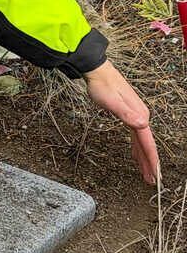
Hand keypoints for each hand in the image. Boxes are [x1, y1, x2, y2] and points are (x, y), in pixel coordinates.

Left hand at [85, 59, 159, 183]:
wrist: (97, 71)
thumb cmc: (102, 85)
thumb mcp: (111, 101)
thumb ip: (126, 114)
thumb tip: (143, 125)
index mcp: (139, 116)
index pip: (147, 143)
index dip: (151, 160)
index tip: (155, 175)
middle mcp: (141, 116)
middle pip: (146, 144)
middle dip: (148, 163)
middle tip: (150, 181)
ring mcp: (136, 115)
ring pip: (141, 141)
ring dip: (143, 157)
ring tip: (144, 173)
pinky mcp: (128, 113)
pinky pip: (135, 136)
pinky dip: (136, 147)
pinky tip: (135, 154)